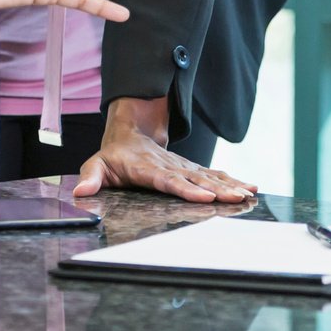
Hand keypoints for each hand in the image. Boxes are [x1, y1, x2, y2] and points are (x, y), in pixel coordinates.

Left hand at [73, 96, 254, 203]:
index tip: (205, 196)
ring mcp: (183, 167)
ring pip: (209, 177)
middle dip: (218, 190)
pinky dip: (232, 181)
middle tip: (237, 199)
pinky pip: (214, 175)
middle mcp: (170, 167)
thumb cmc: (114, 155)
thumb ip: (91, 178)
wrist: (132, 131)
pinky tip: (250, 188)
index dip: (186, 188)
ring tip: (248, 195)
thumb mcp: (97, 164)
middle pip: (196, 179)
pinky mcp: (191, 169)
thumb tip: (80, 192)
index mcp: (148, 168)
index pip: (168, 180)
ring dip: (229, 186)